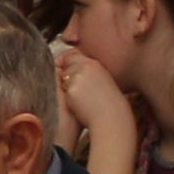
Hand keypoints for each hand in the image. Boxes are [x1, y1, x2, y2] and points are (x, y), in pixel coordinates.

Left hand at [55, 47, 138, 172]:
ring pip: (62, 77)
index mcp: (95, 64)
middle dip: (66, 75)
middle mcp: (86, 67)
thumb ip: (88, 72)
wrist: (111, 117)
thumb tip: (71, 70)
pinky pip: (62, 90)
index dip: (68, 65)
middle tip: (76, 89)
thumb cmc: (108, 103)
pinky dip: (67, 96)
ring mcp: (78, 77)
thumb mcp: (102, 80)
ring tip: (81, 98)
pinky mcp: (72, 88)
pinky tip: (78, 104)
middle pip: (65, 65)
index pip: (73, 56)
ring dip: (66, 86)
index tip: (69, 74)